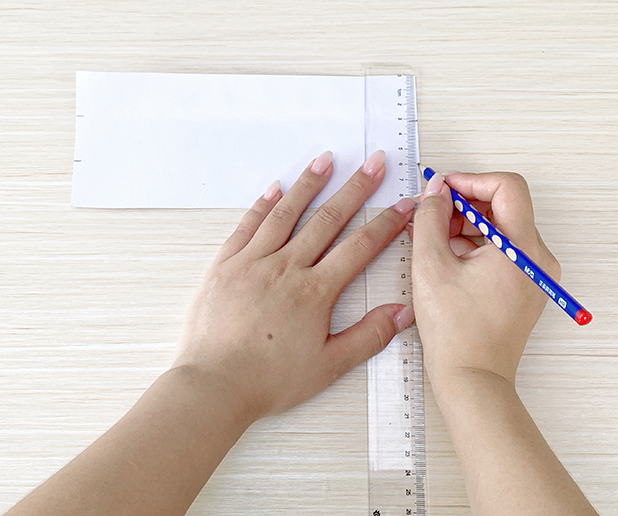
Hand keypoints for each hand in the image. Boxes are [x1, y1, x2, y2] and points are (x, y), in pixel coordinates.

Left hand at [173, 150, 415, 419]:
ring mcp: (253, 263)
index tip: (403, 204)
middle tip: (374, 162)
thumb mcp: (328, 366)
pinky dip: (262, 205)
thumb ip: (368, 336)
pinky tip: (275, 189)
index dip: (386, 223)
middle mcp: (286, 268)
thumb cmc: (268, 380)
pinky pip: (247, 226)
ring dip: (309, 184)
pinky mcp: (225, 266)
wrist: (214, 384)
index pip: (360, 247)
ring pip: (286, 214)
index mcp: (315, 292)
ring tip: (326, 160)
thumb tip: (402, 313)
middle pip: (328, 219)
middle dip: (356, 188)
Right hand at [411, 172, 559, 392]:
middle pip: (505, 207)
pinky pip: (504, 251)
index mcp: (523, 249)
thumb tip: (436, 191)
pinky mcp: (527, 287)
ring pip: (502, 229)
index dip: (472, 180)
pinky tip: (448, 258)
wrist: (472, 379)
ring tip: (433, 240)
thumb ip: (431, 218)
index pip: (507, 188)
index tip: (444, 188)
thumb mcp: (431, 265)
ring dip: (468, 225)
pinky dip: (477, 245)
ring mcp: (536, 275)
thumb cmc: (456, 333)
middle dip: (465, 204)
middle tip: (432, 213)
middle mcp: (538, 258)